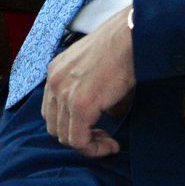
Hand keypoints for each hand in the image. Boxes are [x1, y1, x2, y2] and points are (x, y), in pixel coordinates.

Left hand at [40, 6, 135, 157]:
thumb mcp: (96, 68)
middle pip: (54, 125)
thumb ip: (93, 92)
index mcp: (56, 70)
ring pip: (65, 136)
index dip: (70, 124)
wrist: (132, 36)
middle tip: (101, 135)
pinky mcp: (80, 106)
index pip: (52, 109)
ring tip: (108, 141)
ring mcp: (65, 94)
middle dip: (77, 136)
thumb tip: (107, 114)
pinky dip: (94, 149)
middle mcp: (54, 82)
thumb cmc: (122, 46)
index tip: (94, 127)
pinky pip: (79, 140)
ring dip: (87, 144)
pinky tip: (112, 145)